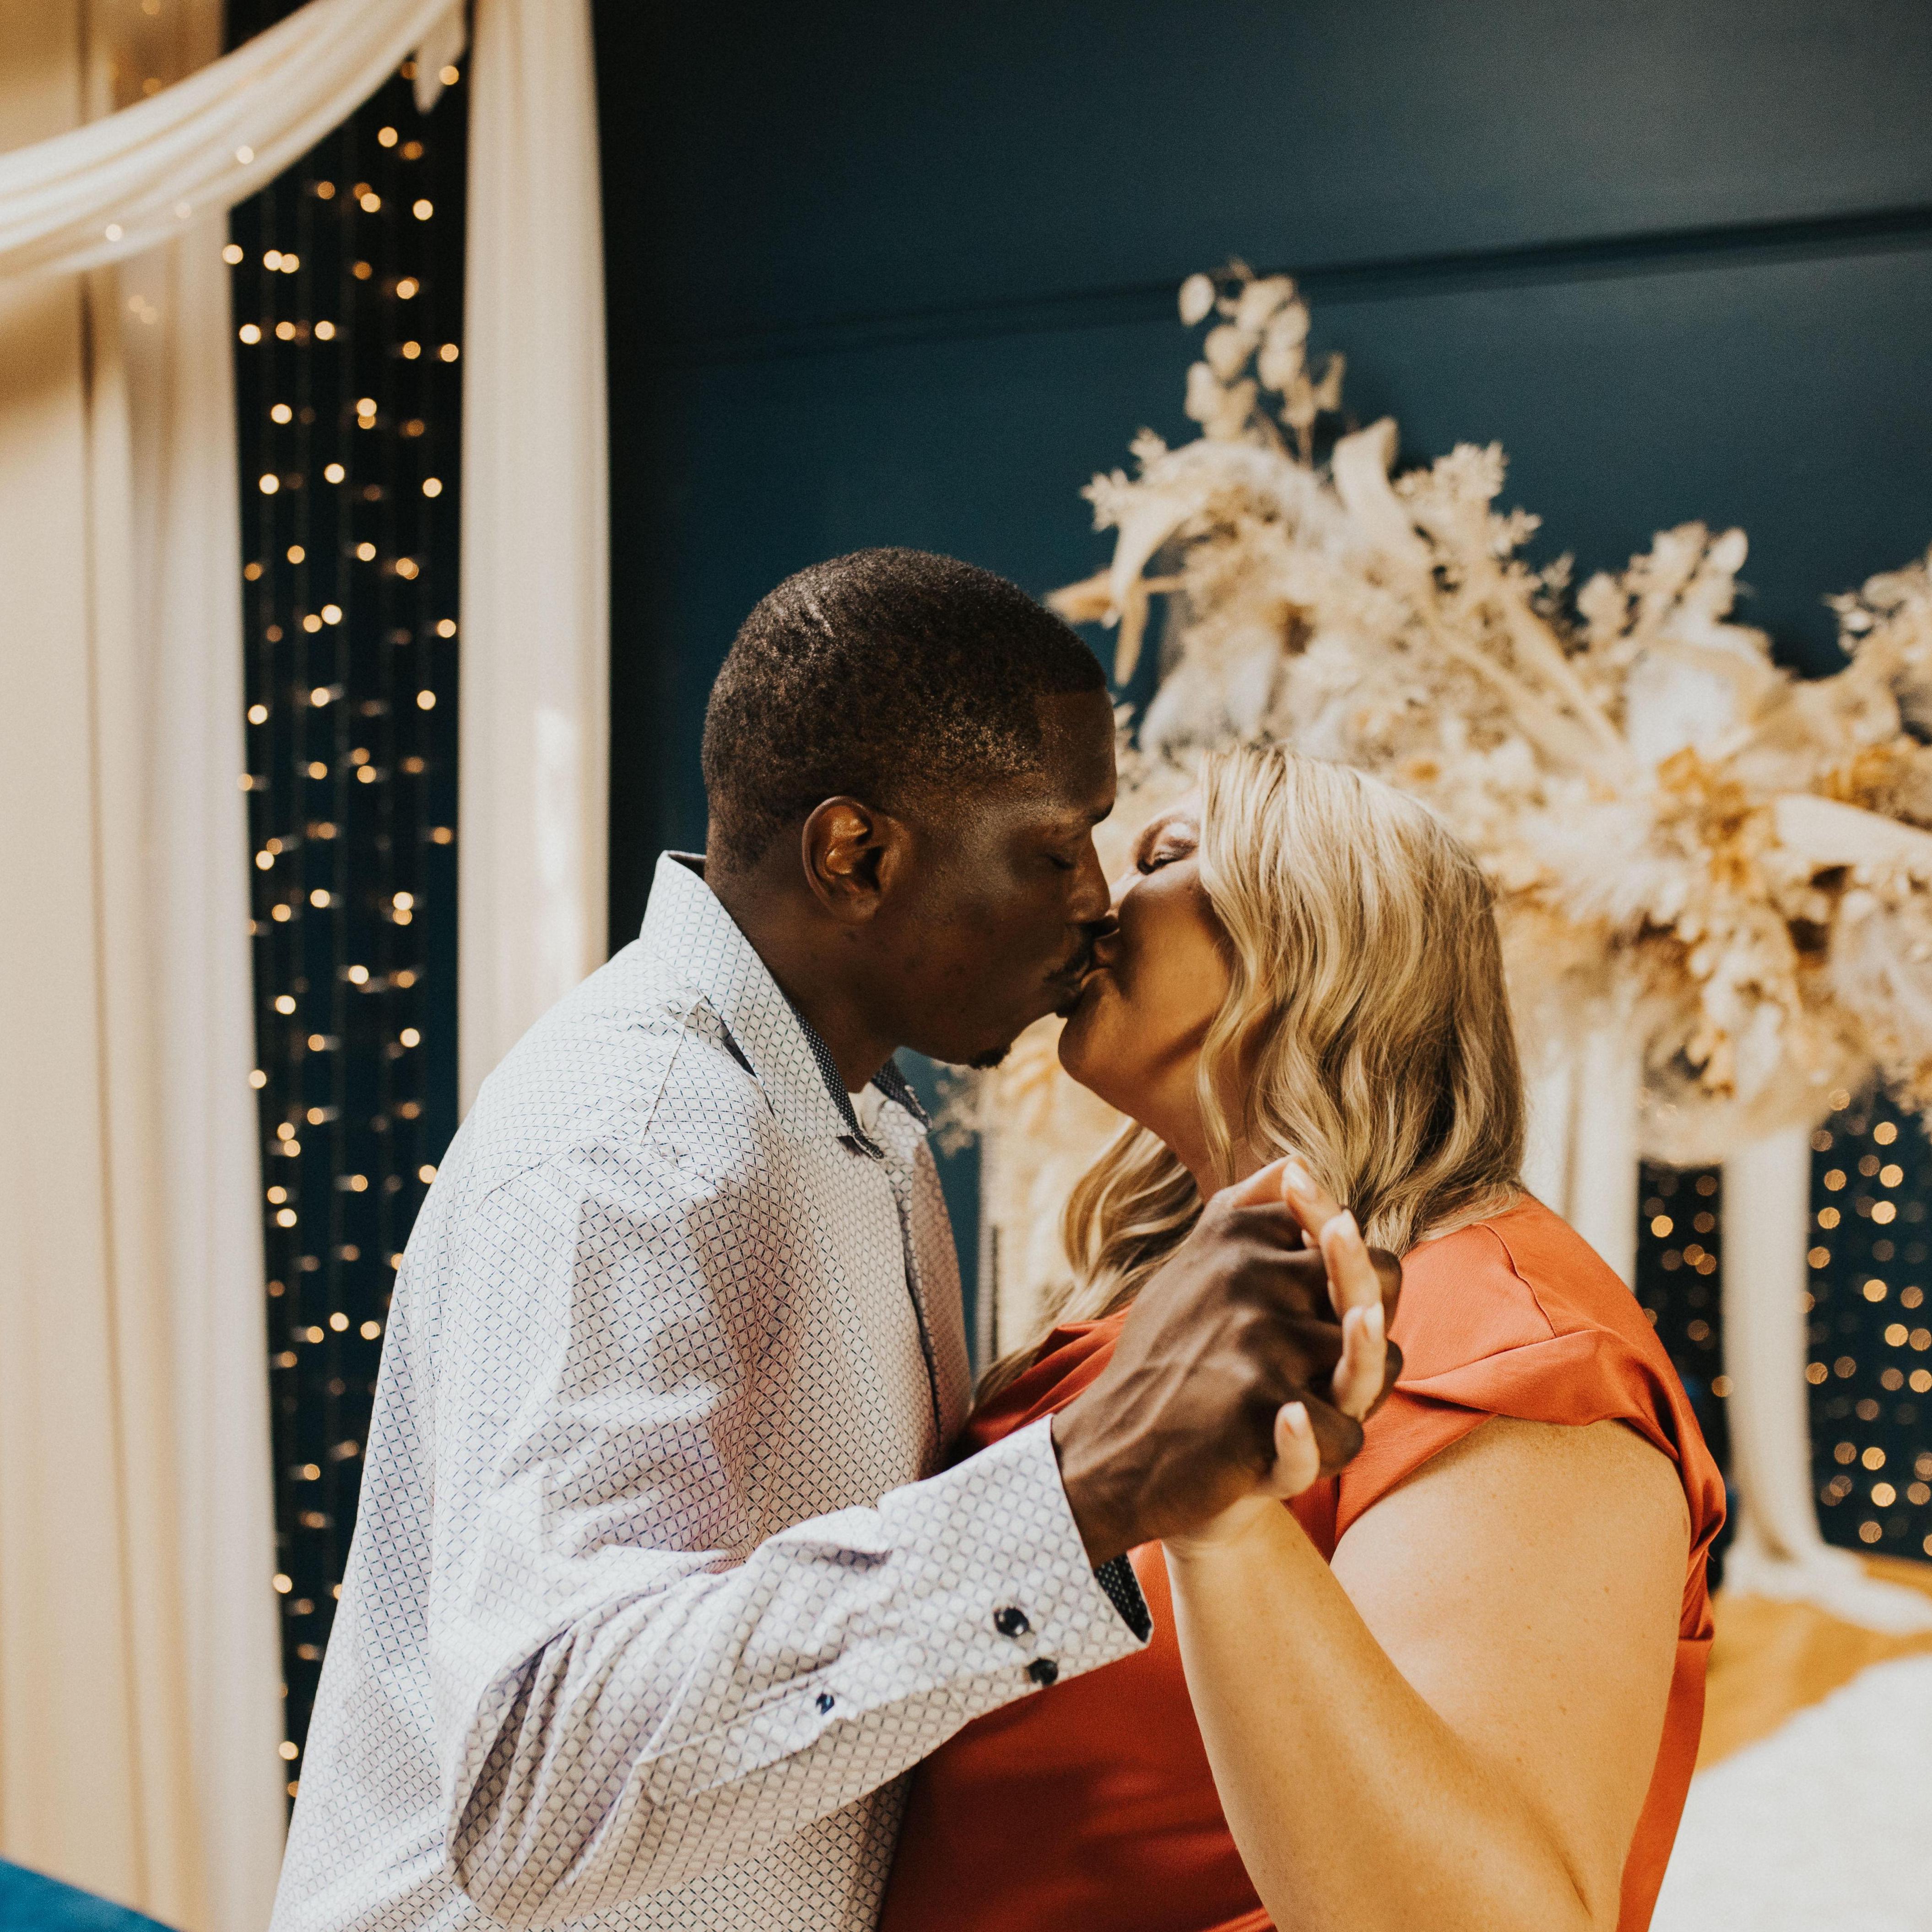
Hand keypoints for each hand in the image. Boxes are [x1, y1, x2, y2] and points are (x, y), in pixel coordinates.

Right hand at [1051, 1157, 1400, 1563]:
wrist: (1108, 1453)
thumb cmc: (1165, 1358)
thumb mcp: (1194, 1267)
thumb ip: (1244, 1210)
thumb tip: (1298, 1160)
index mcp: (1236, 1235)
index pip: (1348, 1239)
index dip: (1349, 1286)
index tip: (1308, 1311)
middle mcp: (1251, 1276)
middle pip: (1376, 1296)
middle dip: (1366, 1339)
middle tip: (1323, 1369)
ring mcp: (1259, 1340)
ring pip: (1373, 1368)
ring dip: (1347, 1400)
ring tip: (1298, 1409)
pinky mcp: (1263, 1406)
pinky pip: (1344, 1432)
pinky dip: (1323, 1450)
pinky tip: (1282, 1437)